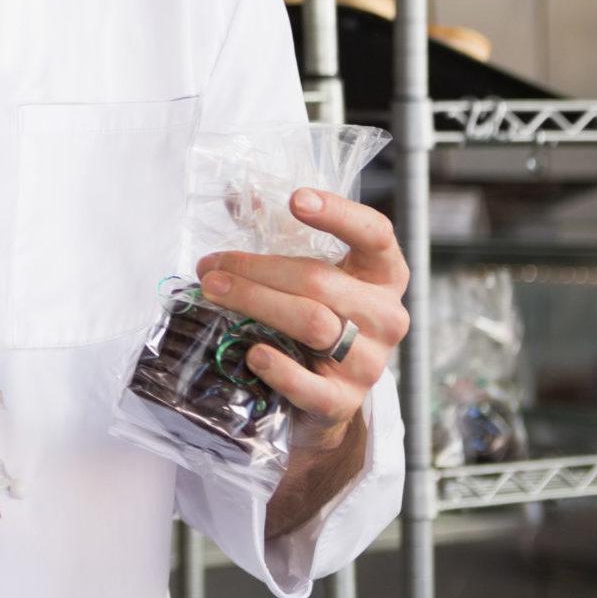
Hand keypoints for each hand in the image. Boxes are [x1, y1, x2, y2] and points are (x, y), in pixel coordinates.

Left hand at [195, 188, 409, 448]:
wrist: (327, 396)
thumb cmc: (316, 316)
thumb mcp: (308, 273)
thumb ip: (278, 232)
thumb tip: (237, 195)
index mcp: (383, 275)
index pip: (375, 234)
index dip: (338, 213)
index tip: (296, 199)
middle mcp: (386, 316)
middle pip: (320, 281)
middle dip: (257, 270)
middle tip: (210, 267)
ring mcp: (370, 362)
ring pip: (313, 324)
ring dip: (256, 304)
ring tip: (214, 293)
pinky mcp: (345, 402)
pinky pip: (312, 387)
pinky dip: (279, 369)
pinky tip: (252, 353)